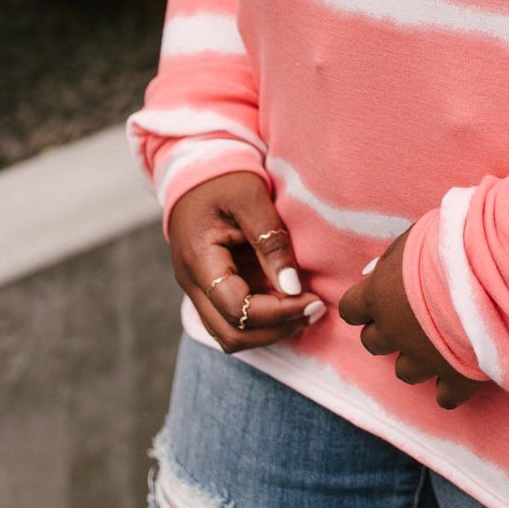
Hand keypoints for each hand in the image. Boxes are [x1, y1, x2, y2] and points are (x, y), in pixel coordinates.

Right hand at [168, 171, 325, 350]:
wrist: (196, 172)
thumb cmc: (225, 180)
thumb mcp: (251, 198)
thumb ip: (271, 241)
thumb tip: (292, 286)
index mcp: (199, 261)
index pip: (237, 309)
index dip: (278, 313)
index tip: (313, 300)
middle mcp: (192, 285)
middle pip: (232, 334)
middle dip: (277, 329)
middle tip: (316, 309)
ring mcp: (198, 291)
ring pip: (231, 335)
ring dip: (271, 331)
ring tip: (307, 309)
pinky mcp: (209, 289)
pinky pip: (233, 321)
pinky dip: (262, 321)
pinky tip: (290, 303)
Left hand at [337, 226, 485, 410]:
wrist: (496, 269)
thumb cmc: (454, 242)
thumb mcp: (415, 238)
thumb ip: (392, 260)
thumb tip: (373, 273)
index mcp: (380, 295)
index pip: (351, 309)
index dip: (365, 305)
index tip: (381, 296)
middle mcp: (395, 331)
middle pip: (373, 343)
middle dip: (388, 331)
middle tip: (412, 314)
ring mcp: (425, 358)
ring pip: (405, 371)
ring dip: (417, 357)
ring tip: (440, 338)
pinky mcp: (457, 377)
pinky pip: (445, 397)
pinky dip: (451, 386)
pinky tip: (462, 368)